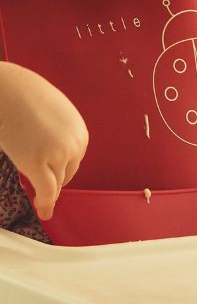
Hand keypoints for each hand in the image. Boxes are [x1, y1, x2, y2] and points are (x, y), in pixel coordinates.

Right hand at [0, 62, 88, 219]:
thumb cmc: (25, 96)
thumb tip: (55, 146)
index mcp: (80, 132)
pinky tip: (44, 212)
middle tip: (42, 182)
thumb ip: (61, 132)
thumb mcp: (56, 113)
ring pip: (56, 183)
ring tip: (43, 199)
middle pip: (67, 172)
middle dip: (55, 178)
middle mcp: (74, 144)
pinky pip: (47, 192)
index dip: (62, 168)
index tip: (55, 176)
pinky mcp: (37, 164)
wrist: (8, 90)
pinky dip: (46, 204)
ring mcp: (57, 155)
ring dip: (48, 190)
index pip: (75, 159)